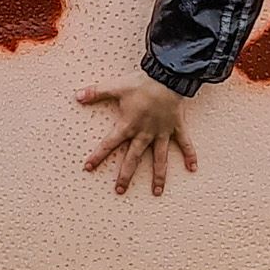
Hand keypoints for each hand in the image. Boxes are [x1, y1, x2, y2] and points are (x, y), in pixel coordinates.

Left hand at [79, 80, 197, 196]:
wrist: (166, 77)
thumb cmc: (140, 83)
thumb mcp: (115, 86)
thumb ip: (95, 92)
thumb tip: (76, 96)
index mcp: (128, 125)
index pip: (109, 143)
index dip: (98, 155)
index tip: (88, 168)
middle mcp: (144, 133)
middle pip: (133, 158)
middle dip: (126, 175)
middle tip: (120, 191)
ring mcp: (161, 132)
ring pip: (159, 158)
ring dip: (158, 175)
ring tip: (157, 192)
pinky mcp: (176, 127)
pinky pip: (184, 143)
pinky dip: (190, 155)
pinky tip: (193, 168)